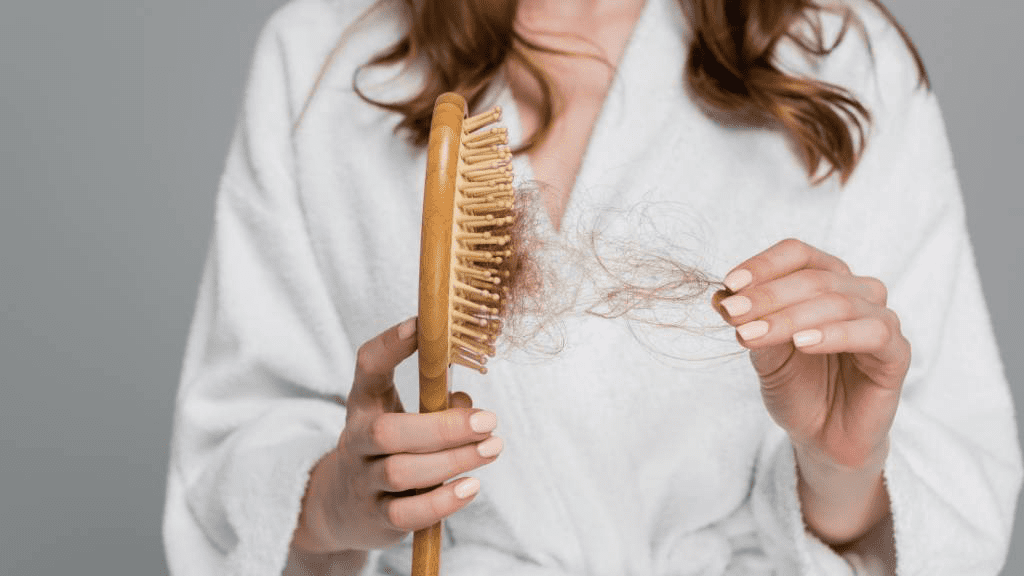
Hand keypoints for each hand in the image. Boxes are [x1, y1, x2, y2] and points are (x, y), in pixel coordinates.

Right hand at [291, 317, 503, 553]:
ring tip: (491, 448)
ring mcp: (363, 482)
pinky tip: (471, 487)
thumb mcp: (402, 418)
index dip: (389, 345)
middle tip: (488, 420)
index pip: (367, 368)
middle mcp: (356, 441)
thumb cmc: (386, 451)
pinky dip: (442, 501)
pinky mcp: (376, 518)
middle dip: (442, 426)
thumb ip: (435, 405)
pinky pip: (407, 514)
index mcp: (364, 405)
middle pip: (388, 432)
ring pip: (400, 472)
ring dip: (452, 461)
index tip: (419, 325)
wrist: (340, 508)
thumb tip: (471, 406)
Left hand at [712, 239, 910, 469]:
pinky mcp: (897, 353)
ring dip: (790, 317)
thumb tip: (720, 296)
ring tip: (754, 335)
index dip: (763, 265)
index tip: (730, 285)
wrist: (820, 436)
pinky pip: (873, 332)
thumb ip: (750, 323)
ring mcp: (880, 320)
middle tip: (733, 314)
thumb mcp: (763, 352)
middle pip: (814, 278)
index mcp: (826, 280)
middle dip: (767, 296)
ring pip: (839, 303)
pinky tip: (802, 343)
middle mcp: (857, 292)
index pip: (797, 254)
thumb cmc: (796, 386)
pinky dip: (834, 334)